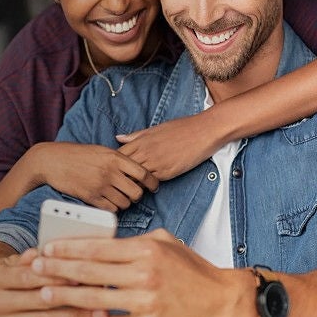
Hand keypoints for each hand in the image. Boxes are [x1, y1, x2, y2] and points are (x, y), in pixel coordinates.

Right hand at [25, 142, 158, 211]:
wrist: (52, 161)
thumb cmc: (76, 154)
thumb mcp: (100, 150)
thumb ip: (119, 159)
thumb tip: (137, 170)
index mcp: (115, 157)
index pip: (143, 173)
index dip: (152, 182)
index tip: (153, 186)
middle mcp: (110, 172)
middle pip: (137, 192)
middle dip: (137, 195)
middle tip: (131, 193)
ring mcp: (100, 186)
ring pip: (125, 203)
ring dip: (124, 202)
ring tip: (118, 197)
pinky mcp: (91, 197)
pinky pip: (111, 209)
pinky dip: (113, 208)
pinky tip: (108, 202)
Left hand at [31, 229, 255, 316]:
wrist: (223, 300)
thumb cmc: (193, 271)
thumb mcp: (165, 242)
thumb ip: (133, 242)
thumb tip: (100, 242)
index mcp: (146, 249)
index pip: (97, 247)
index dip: (67, 248)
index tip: (48, 248)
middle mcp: (145, 274)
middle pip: (89, 272)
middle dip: (57, 270)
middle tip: (36, 268)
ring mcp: (146, 302)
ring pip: (96, 299)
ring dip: (66, 297)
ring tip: (46, 294)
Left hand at [116, 112, 230, 180]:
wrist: (203, 131)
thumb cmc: (181, 128)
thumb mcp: (155, 128)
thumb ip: (136, 136)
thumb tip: (118, 138)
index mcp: (141, 140)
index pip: (118, 155)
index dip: (114, 163)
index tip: (113, 168)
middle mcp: (146, 152)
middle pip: (124, 168)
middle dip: (119, 176)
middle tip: (117, 182)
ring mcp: (156, 163)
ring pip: (135, 178)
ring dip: (132, 183)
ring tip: (129, 188)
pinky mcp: (167, 172)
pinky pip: (151, 182)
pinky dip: (146, 185)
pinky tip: (145, 187)